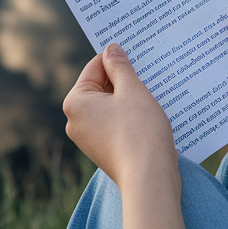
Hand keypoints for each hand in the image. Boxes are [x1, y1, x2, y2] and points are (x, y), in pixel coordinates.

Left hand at [63, 43, 177, 187]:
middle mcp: (75, 121)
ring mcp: (88, 139)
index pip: (95, 67)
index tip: (137, 55)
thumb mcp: (132, 90)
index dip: (118, 59)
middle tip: (148, 75)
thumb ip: (119, 67)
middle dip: (123, 81)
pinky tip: (148, 117)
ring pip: (110, 106)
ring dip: (129, 99)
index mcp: (75, 102)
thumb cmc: (140, 131)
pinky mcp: (103, 151)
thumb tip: (111, 50)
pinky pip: (115, 124)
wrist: (149, 178)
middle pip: (101, 87)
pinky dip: (130, 117)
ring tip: (151, 97)